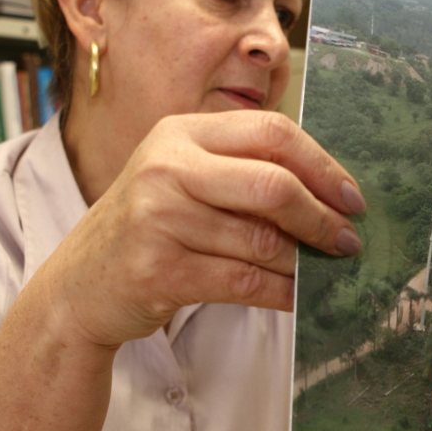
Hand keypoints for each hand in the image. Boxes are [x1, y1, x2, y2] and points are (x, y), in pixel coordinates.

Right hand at [40, 110, 364, 348]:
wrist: (79, 286)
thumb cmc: (149, 228)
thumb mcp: (185, 179)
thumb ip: (243, 173)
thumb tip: (330, 196)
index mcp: (182, 132)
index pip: (272, 132)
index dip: (322, 166)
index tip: (353, 198)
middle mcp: (166, 166)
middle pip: (272, 184)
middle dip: (321, 217)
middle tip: (348, 241)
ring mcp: (158, 218)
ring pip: (261, 240)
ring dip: (304, 261)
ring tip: (327, 271)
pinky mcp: (158, 270)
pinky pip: (243, 282)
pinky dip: (281, 292)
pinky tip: (300, 297)